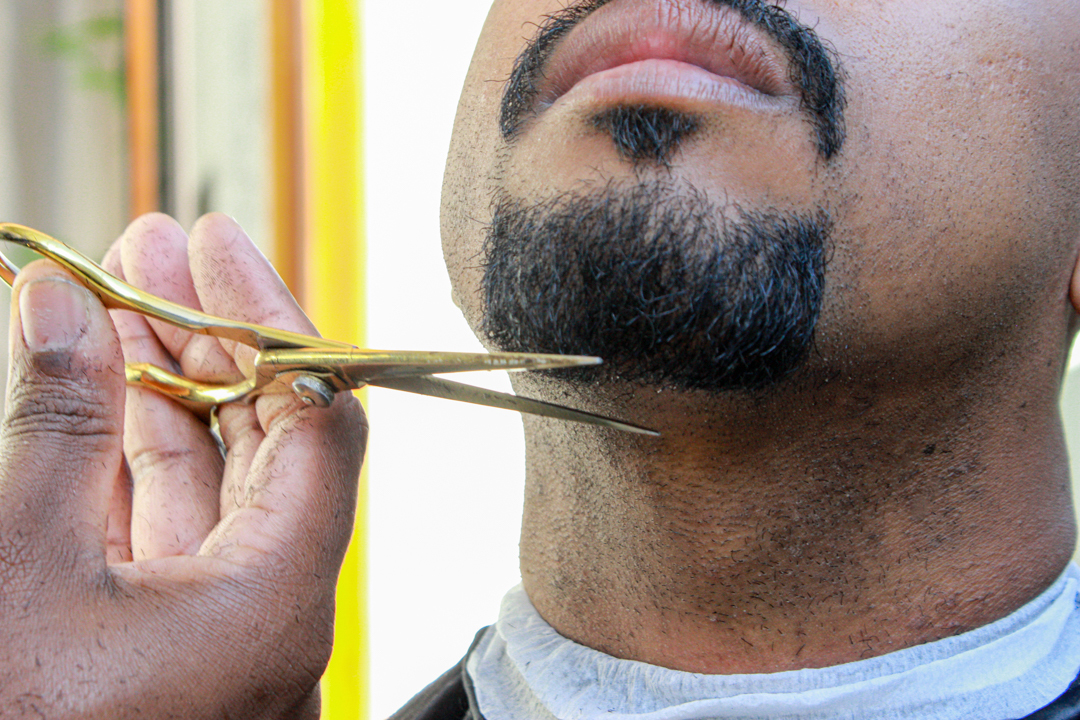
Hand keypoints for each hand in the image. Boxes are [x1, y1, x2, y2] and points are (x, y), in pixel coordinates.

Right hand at [0, 213, 365, 718]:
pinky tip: (105, 392)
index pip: (320, 417)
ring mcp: (229, 627)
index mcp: (277, 597)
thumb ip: (52, 425)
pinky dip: (141, 456)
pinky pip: (179, 527)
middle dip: (211, 337)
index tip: (214, 244)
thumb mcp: (19, 570)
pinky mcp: (179, 640)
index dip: (269, 319)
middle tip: (154, 252)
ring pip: (220, 478)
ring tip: (115, 299)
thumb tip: (62, 299)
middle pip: (273, 438)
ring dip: (169, 388)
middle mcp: (276, 610)